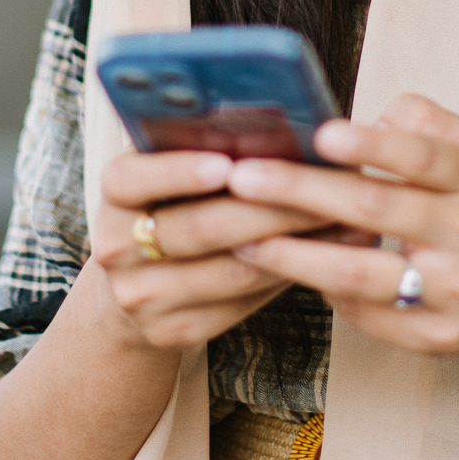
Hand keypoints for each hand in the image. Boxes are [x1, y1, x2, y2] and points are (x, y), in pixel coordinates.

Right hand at [91, 148, 329, 351]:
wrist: (136, 288)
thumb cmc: (173, 208)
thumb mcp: (170, 175)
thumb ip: (205, 148)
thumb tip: (278, 128)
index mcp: (114, 194)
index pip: (133, 177)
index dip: (179, 170)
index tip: (228, 163)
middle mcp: (116, 247)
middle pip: (201, 227)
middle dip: (271, 206)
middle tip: (326, 187)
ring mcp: (141, 296)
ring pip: (232, 270)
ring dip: (296, 244)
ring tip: (343, 219)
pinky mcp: (173, 331)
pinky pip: (243, 302)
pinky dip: (290, 274)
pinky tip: (329, 255)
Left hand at [226, 93, 458, 394]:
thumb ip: (421, 122)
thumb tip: (368, 118)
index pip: (423, 156)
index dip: (372, 145)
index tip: (321, 134)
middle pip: (377, 211)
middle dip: (303, 192)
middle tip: (244, 177)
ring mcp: (452, 291)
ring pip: (362, 274)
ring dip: (295, 255)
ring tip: (243, 237)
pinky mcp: (432, 336)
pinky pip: (364, 314)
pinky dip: (319, 290)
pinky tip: (281, 271)